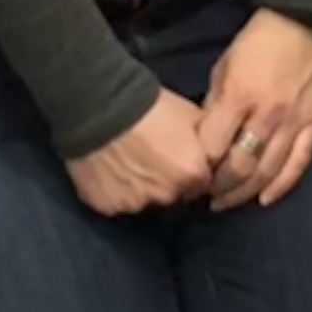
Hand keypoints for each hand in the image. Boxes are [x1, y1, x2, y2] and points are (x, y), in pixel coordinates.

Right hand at [64, 88, 219, 216]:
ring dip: (140, 187)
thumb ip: (205, 140)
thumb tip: (211, 151)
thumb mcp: (191, 114)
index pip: (201, 183)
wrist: (100, 106)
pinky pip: (115, 201)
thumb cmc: (150, 105)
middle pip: (172, 194)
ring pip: (143, 200)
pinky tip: (109, 170)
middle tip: (152, 156)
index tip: (180, 157)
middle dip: (167, 181)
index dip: (191, 169)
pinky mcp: (106, 206)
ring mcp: (134, 205)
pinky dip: (114, 190)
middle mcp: (166, 196)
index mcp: (192, 175)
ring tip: (128, 162)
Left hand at [199, 11, 311, 209]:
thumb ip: (215, 104)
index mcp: (239, 96)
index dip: (199, 167)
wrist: (304, 20)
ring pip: (268, 171)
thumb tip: (205, 139)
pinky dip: (281, 186)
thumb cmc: (257, 41)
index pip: (213, 146)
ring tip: (228, 202)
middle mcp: (267, 115)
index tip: (190, 175)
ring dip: (245, 193)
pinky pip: (299, 163)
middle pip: (240, 166)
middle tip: (206, 196)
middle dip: (219, 187)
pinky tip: (265, 200)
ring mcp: (294, 122)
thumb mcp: (223, 67)